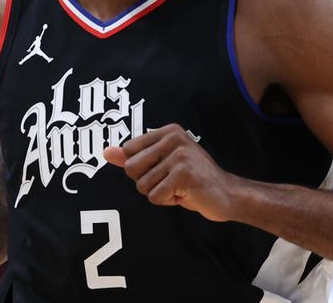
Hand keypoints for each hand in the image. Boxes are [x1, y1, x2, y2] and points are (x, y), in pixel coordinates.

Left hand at [103, 124, 235, 221]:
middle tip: (170, 181)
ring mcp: (179, 155)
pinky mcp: (183, 174)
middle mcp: (173, 138)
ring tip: (179, 187)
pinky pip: (155, 196)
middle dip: (146, 182)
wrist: (227, 195)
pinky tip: (185, 194)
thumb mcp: (161, 164)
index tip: (163, 170)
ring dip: (158, 194)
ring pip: (142, 185)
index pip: (128, 151)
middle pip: (131, 168)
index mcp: (168, 131)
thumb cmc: (191, 181)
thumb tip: (106, 152)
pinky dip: (167, 201)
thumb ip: (134, 157)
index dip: (140, 169)